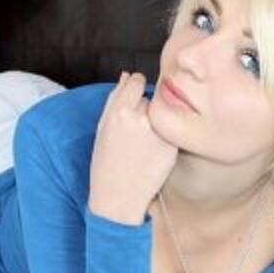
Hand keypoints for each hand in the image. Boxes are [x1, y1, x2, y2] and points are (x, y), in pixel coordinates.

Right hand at [88, 72, 178, 224]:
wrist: (118, 197)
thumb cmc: (106, 164)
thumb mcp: (102, 128)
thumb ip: (114, 99)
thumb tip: (128, 75)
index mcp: (118, 111)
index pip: (137, 80)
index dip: (135, 90)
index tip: (134, 101)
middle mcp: (140, 118)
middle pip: (151, 97)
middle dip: (146, 108)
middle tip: (136, 130)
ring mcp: (159, 133)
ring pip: (163, 114)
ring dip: (157, 122)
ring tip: (144, 144)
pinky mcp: (172, 146)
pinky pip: (172, 130)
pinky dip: (166, 137)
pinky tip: (153, 153)